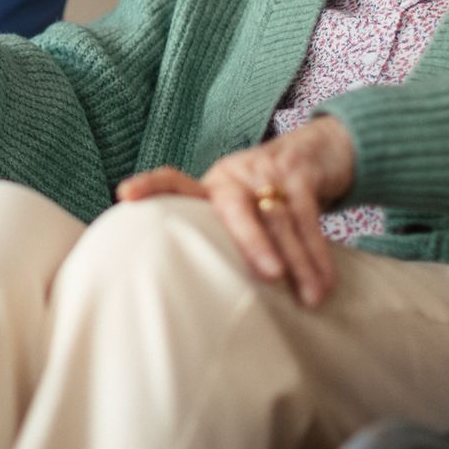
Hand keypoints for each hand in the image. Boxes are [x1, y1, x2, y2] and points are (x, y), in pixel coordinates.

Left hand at [115, 116, 355, 307]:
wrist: (315, 149)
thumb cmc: (265, 196)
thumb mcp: (237, 205)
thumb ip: (216, 235)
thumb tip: (187, 290)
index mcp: (212, 186)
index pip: (174, 181)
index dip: (151, 186)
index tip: (124, 195)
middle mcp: (234, 176)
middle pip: (237, 207)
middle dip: (253, 241)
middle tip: (268, 275)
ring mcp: (268, 172)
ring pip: (282, 219)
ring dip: (300, 261)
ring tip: (308, 299)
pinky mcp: (301, 175)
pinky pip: (310, 219)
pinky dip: (319, 255)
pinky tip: (324, 285)